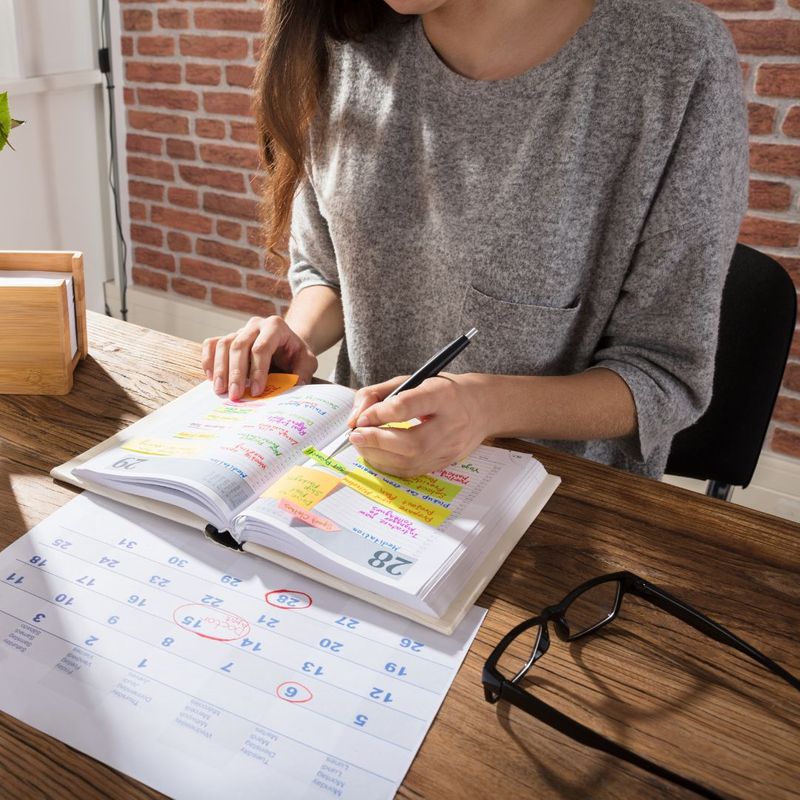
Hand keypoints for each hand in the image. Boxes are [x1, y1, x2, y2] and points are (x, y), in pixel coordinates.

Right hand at [201, 316, 316, 400]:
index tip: (256, 391)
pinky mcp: (228, 337)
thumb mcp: (307, 361)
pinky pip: (211, 344)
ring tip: (221, 390)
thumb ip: (303, 373)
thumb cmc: (296, 354)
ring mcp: (239, 330)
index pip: (261, 348)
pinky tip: (211, 378)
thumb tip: (295, 387)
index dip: (257, 370)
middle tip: (235, 395)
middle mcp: (255, 325)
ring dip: (220, 369)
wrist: (287, 344)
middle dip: (236, 373)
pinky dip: (208, 360)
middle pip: (239, 345)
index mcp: (276, 326)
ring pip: (223, 344)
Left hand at [346, 373, 491, 476]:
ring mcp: (451, 447)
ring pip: (410, 462)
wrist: (483, 407)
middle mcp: (451, 424)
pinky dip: (389, 465)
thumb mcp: (413, 380)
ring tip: (362, 444)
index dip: (379, 414)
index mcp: (444, 395)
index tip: (361, 418)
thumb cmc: (443, 391)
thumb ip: (379, 394)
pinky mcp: (447, 462)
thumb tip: (356, 418)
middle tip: (355, 436)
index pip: (408, 406)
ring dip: (378, 455)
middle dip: (376, 441)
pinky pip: (413, 471)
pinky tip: (377, 454)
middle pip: (411, 443)